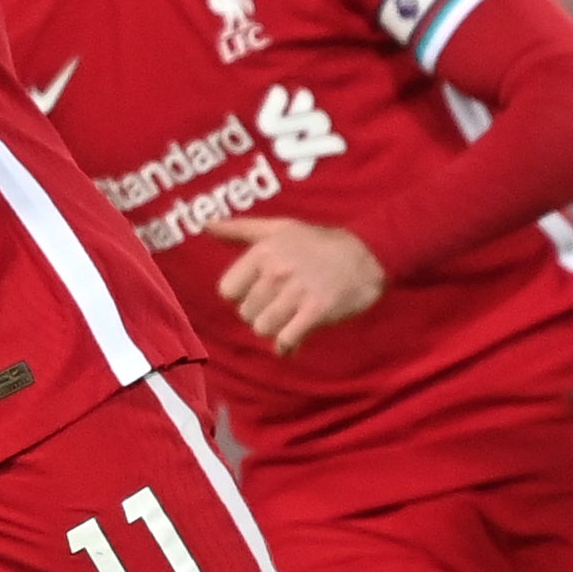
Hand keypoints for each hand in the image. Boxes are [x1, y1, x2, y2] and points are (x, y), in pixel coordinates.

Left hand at [209, 217, 384, 355]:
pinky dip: (286, 346)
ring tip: (287, 319)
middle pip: (245, 312)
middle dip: (259, 313)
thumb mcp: (277, 228)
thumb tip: (205, 225)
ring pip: (262, 328)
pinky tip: (291, 341)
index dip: (240, 295)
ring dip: (273, 329)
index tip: (257, 291)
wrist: (367, 255)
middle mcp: (276, 271)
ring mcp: (297, 292)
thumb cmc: (317, 242)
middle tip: (278, 305)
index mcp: (262, 252)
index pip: (227, 291)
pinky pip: (286, 340)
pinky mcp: (317, 311)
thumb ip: (238, 229)